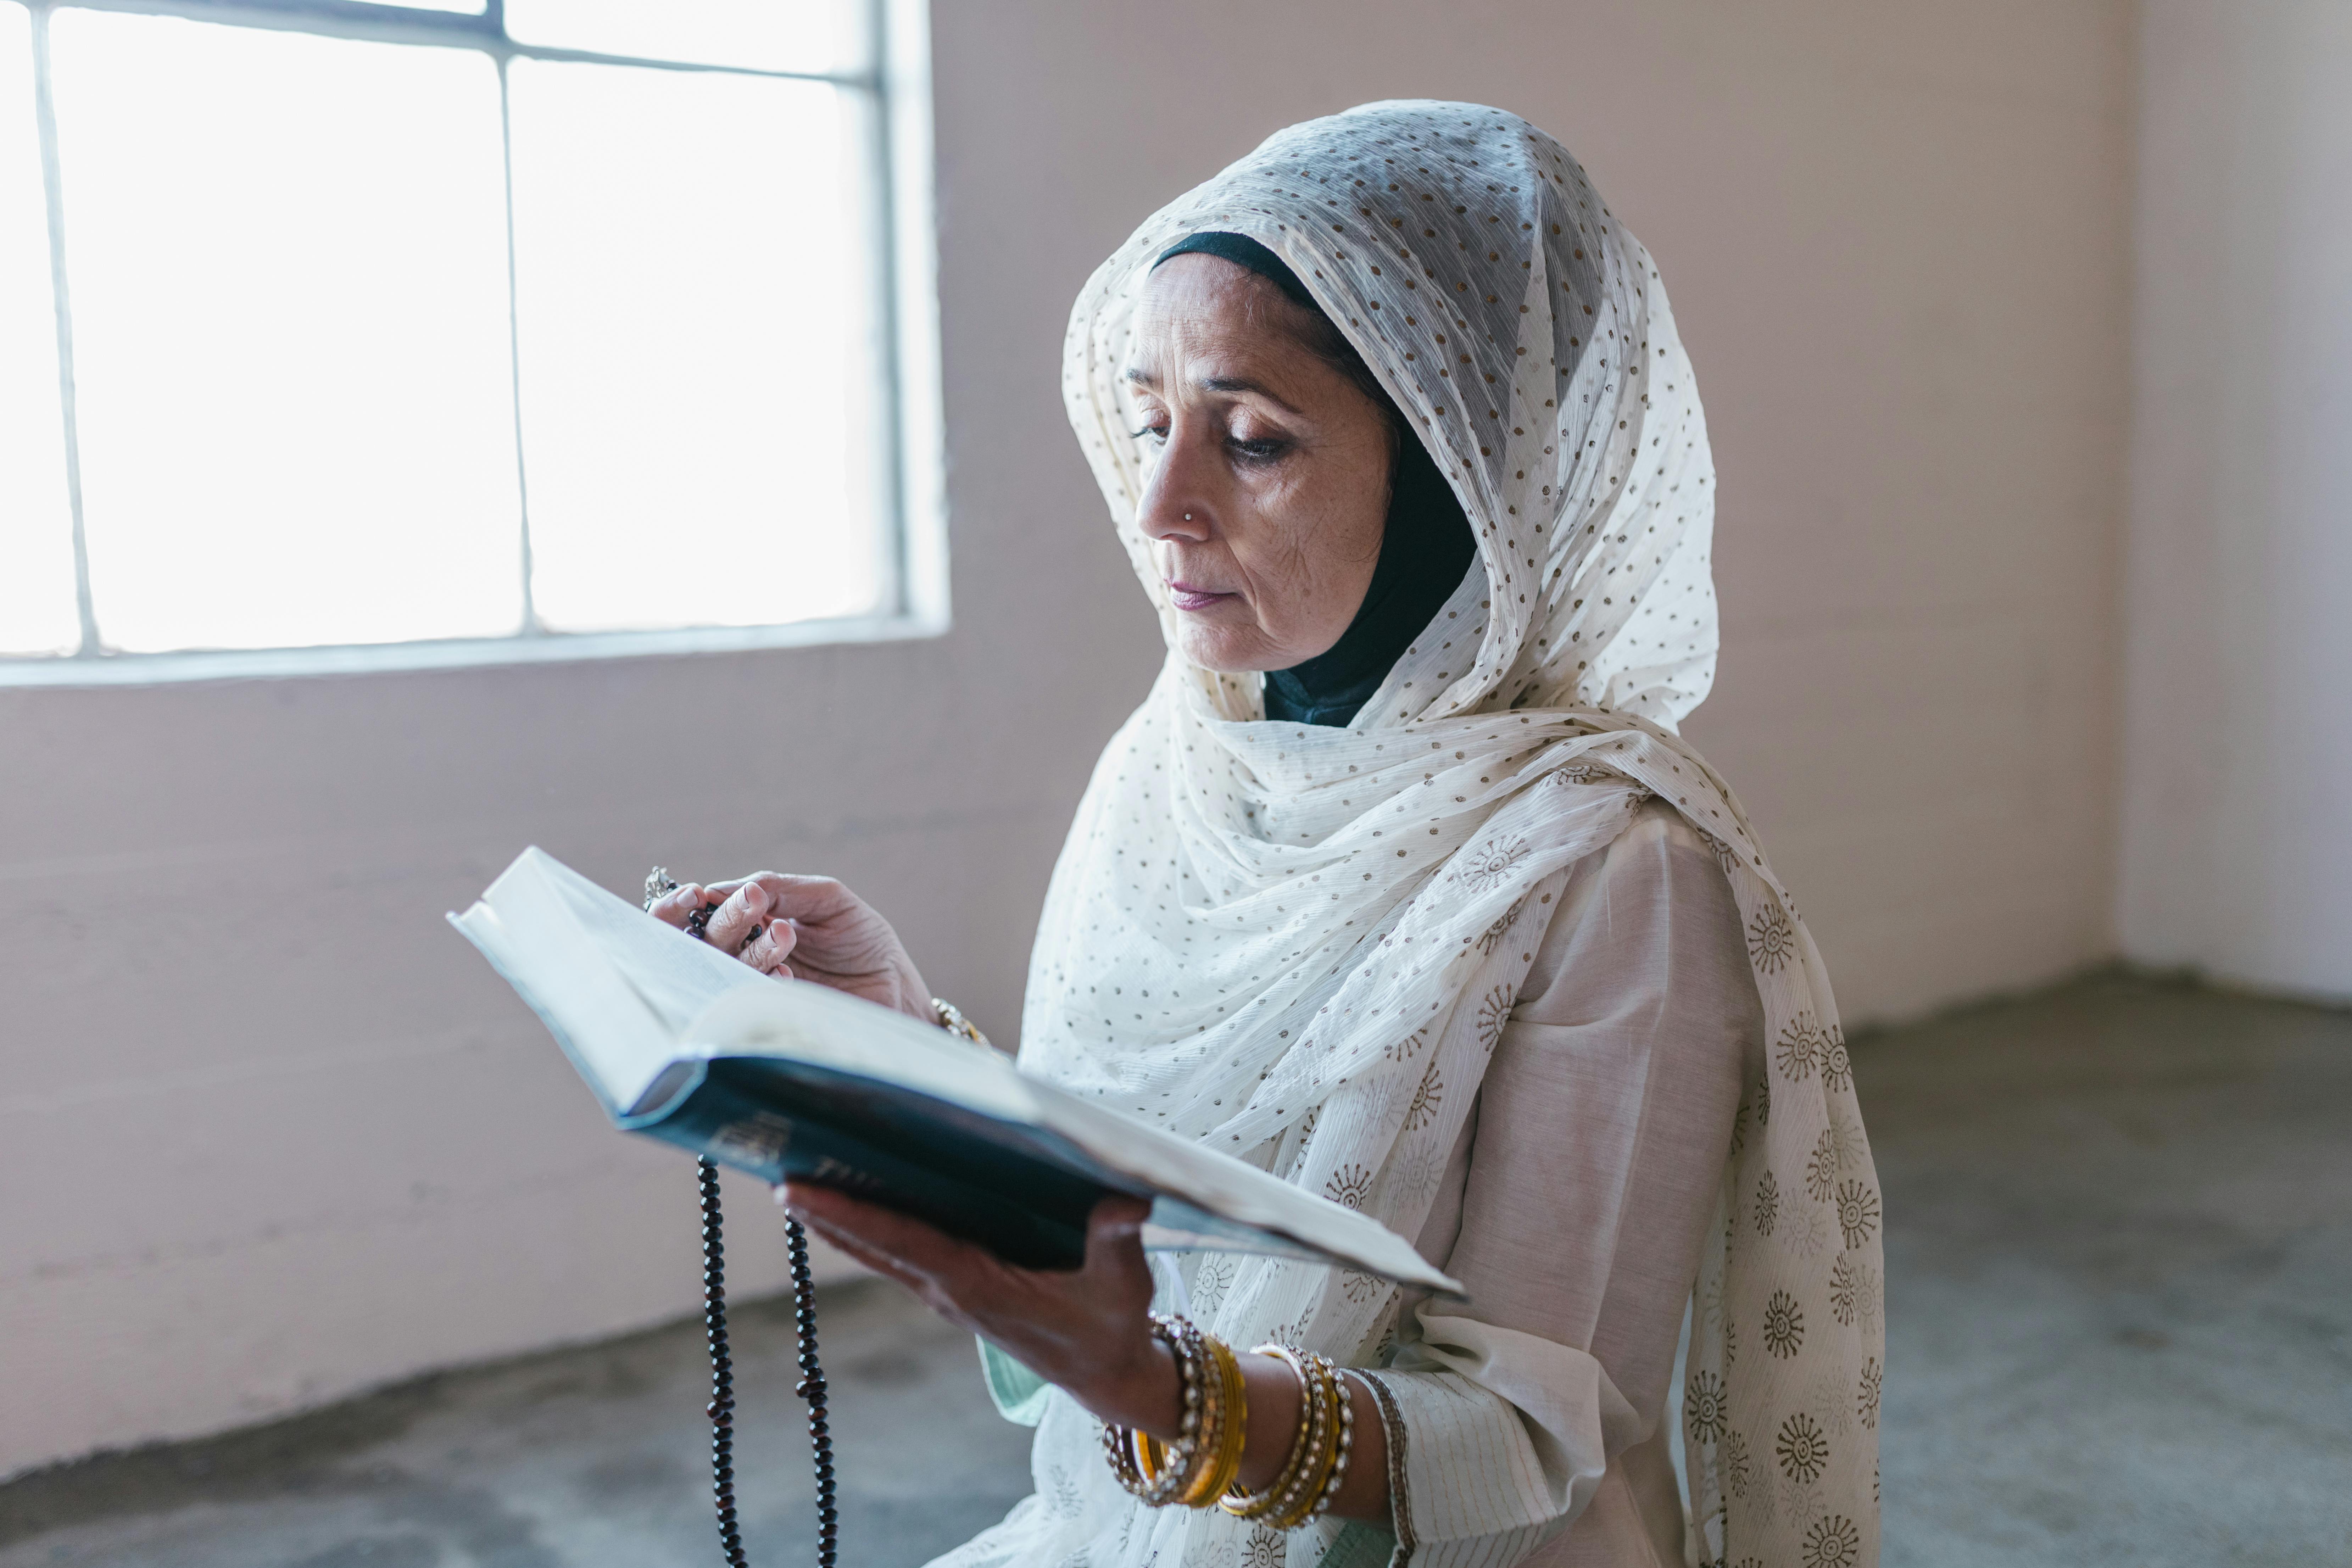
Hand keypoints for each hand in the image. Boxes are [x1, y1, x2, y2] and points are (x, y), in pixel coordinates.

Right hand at [650, 873, 932, 1023]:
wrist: (894, 983)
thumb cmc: (859, 936)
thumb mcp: (826, 898)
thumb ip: (779, 888)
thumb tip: (721, 888)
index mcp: (746, 921)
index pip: (694, 912)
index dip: (681, 903)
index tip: (699, 894)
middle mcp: (740, 954)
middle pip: (703, 940)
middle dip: (726, 918)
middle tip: (757, 903)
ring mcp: (753, 987)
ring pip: (724, 970)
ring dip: (750, 949)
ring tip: (786, 933)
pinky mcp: (771, 1014)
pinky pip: (750, 1000)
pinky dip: (765, 982)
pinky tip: (789, 976)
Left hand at [778, 1186, 1179, 1433]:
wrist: (1107, 1378)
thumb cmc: (1112, 1326)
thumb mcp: (1123, 1283)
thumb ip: (1119, 1240)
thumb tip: (1126, 1198)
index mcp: (979, 1285)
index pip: (903, 1241)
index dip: (850, 1216)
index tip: (799, 1192)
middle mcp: (951, 1290)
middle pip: (874, 1246)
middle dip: (825, 1213)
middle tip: (774, 1173)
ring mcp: (950, 1294)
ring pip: (881, 1252)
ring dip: (838, 1222)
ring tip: (794, 1185)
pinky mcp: (958, 1292)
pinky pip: (901, 1256)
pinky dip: (868, 1232)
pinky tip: (847, 1210)